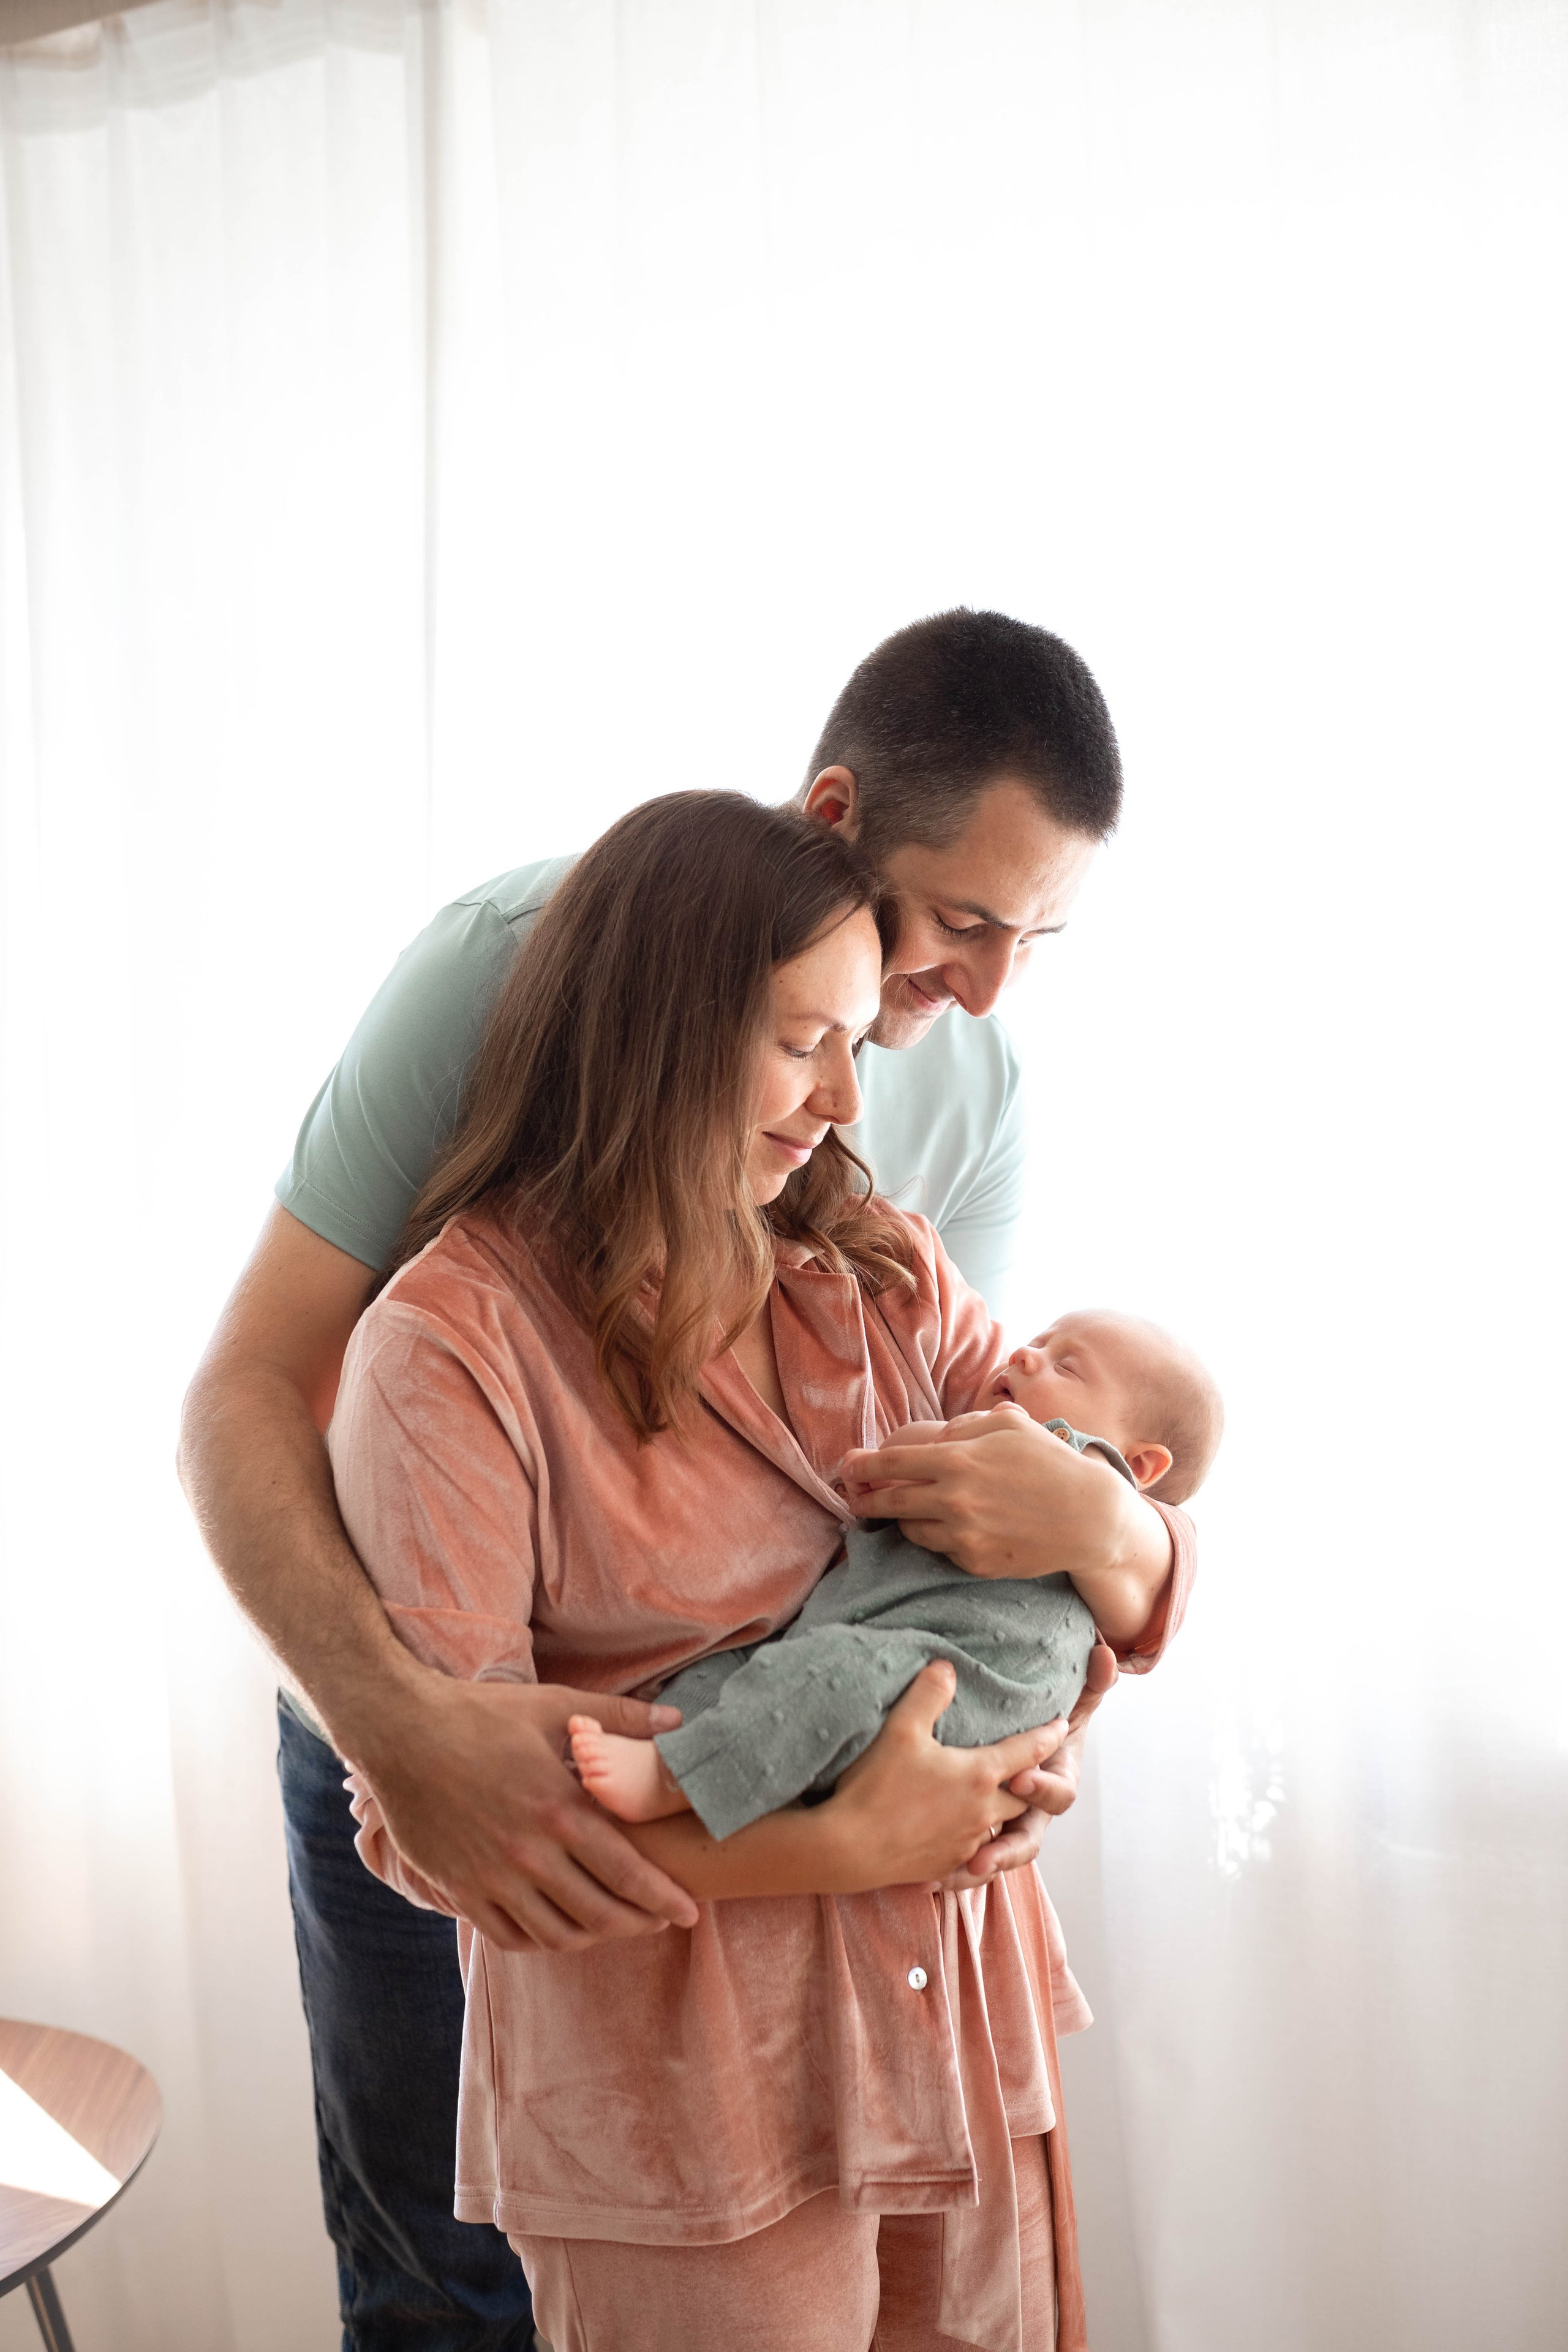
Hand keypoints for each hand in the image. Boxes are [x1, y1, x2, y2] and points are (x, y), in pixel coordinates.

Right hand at [352, 1674, 700, 1953]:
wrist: (399, 1730)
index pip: (627, 1872)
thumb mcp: (554, 1706)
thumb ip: (618, 1718)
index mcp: (558, 1810)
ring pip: (556, 1934)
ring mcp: (490, 1878)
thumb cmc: (480, 1714)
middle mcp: (528, 1854)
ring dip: (593, 1937)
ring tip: (613, 1925)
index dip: (664, 1898)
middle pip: (599, 1913)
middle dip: (638, 1923)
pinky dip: (541, 1941)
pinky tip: (558, 1928)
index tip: (689, 1911)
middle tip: (659, 1921)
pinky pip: (509, 1936)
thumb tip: (677, 1723)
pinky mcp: (459, 1889)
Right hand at [827, 1661, 1064, 1888]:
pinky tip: (961, 1834)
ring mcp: (967, 1843)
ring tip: (992, 1799)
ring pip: (999, 1827)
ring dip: (1001, 1812)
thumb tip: (947, 1667)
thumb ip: (928, 1694)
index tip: (1062, 1726)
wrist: (849, 1849)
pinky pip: (975, 1853)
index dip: (1047, 1736)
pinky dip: (976, 1840)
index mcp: (980, 1776)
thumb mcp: (900, 1729)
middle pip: (1022, 1796)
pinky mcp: (948, 1865)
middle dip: (1030, 1779)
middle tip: (1029, 1766)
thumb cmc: (876, 1787)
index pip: (1027, 1752)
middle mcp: (983, 1812)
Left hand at [841, 1413, 1171, 1643]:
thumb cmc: (1050, 1462)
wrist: (1089, 1517)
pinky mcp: (975, 1563)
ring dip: (904, 1520)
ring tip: (908, 1511)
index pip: (892, 1463)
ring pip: (911, 1530)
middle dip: (866, 1499)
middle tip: (856, 1497)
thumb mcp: (1008, 1426)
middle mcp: (953, 1500)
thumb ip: (965, 1428)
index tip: (848, 1466)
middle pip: (889, 1503)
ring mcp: (963, 1535)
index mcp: (957, 1460)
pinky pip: (941, 1550)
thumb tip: (936, 1438)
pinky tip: (952, 1527)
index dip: (863, 1465)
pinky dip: (940, 1538)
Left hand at [939, 1639, 1119, 1885]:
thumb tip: (1106, 1655)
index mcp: (1056, 1780)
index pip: (1057, 1792)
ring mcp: (1008, 1825)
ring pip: (997, 1856)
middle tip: (980, 1856)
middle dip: (1005, 1849)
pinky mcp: (981, 1832)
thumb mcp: (1068, 1699)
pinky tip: (927, 1881)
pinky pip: (971, 1859)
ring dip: (977, 1868)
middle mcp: (1034, 1811)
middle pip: (1027, 1839)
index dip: (1042, 1787)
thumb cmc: (1047, 1719)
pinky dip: (953, 1871)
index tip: (1020, 1778)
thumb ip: (1090, 1680)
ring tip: (949, 1878)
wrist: (1030, 1744)